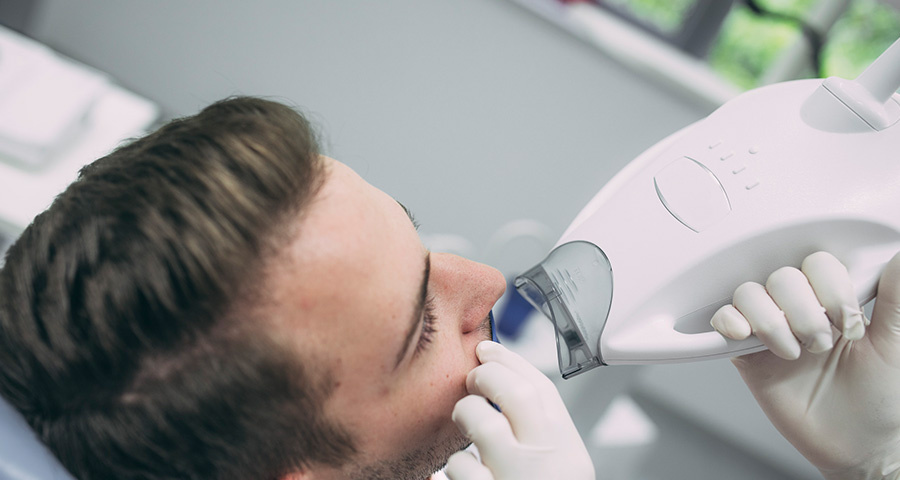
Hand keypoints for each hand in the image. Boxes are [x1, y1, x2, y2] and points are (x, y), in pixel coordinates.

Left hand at [444, 341, 593, 479]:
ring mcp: (518, 478)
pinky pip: (459, 465)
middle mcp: (548, 464)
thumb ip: (540, 435)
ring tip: (463, 423)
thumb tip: (504, 390)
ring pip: (483, 426)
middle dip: (488, 375)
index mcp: (570, 454)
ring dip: (466, 415)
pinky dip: (454, 464)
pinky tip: (462, 470)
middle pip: (518, 394)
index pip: (544, 390)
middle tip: (472, 380)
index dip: (510, 361)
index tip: (487, 350)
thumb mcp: (559, 467)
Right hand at [711, 251, 899, 479]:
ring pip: (749, 293)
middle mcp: (798, 309)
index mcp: (833, 299)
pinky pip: (723, 320)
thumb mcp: (894, 342)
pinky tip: (750, 341)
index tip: (849, 323)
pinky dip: (730, 324)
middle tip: (822, 344)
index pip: (818, 263)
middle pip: (781, 276)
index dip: (831, 288)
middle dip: (804, 312)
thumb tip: (897, 255)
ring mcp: (769, 329)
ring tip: (795, 352)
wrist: (858, 447)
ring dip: (772, 323)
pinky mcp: (744, 353)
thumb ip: (895, 296)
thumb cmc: (881, 398)